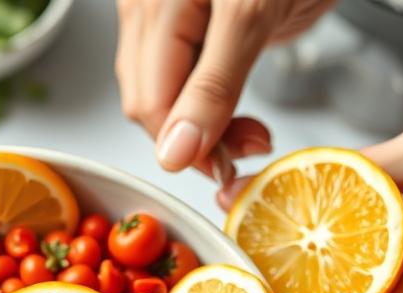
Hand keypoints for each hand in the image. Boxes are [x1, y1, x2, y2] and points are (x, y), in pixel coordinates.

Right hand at [115, 0, 332, 173]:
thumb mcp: (256, 15)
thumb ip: (214, 85)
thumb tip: (176, 151)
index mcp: (156, 2)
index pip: (150, 100)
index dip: (186, 144)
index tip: (231, 166)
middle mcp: (146, 6)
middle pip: (147, 100)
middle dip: (195, 137)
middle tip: (250, 144)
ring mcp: (157, 13)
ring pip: (158, 94)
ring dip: (200, 126)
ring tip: (248, 129)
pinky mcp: (177, 21)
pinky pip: (174, 77)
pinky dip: (203, 103)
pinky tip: (232, 105)